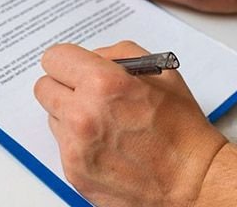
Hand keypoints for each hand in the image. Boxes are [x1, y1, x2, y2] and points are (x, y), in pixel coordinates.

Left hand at [34, 40, 226, 206]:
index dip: (68, 61)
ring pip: (52, 116)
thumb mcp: (159, 72)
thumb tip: (91, 57)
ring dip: (70, 115)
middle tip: (87, 93)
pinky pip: (62, 145)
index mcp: (103, 83)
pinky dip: (78, 142)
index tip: (75, 68)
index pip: (54, 58)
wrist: (192, 182)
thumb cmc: (180, 128)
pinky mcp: (73, 171)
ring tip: (104, 123)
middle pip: (43, 87)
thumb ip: (118, 54)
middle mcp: (83, 114)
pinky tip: (105, 144)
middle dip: (64, 86)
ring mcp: (76, 146)